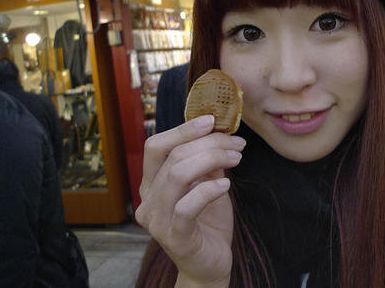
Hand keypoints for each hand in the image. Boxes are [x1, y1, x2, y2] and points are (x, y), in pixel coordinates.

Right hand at [135, 115, 244, 285]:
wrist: (210, 264)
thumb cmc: (208, 221)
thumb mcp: (208, 183)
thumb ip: (207, 162)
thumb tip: (219, 134)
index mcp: (152, 183)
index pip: (156, 146)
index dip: (182, 129)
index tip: (212, 120)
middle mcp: (148, 199)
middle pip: (172, 156)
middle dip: (208, 143)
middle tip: (237, 144)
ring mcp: (157, 219)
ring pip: (178, 174)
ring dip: (212, 159)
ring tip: (236, 159)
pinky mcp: (174, 236)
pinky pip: (188, 205)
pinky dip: (209, 189)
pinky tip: (226, 184)